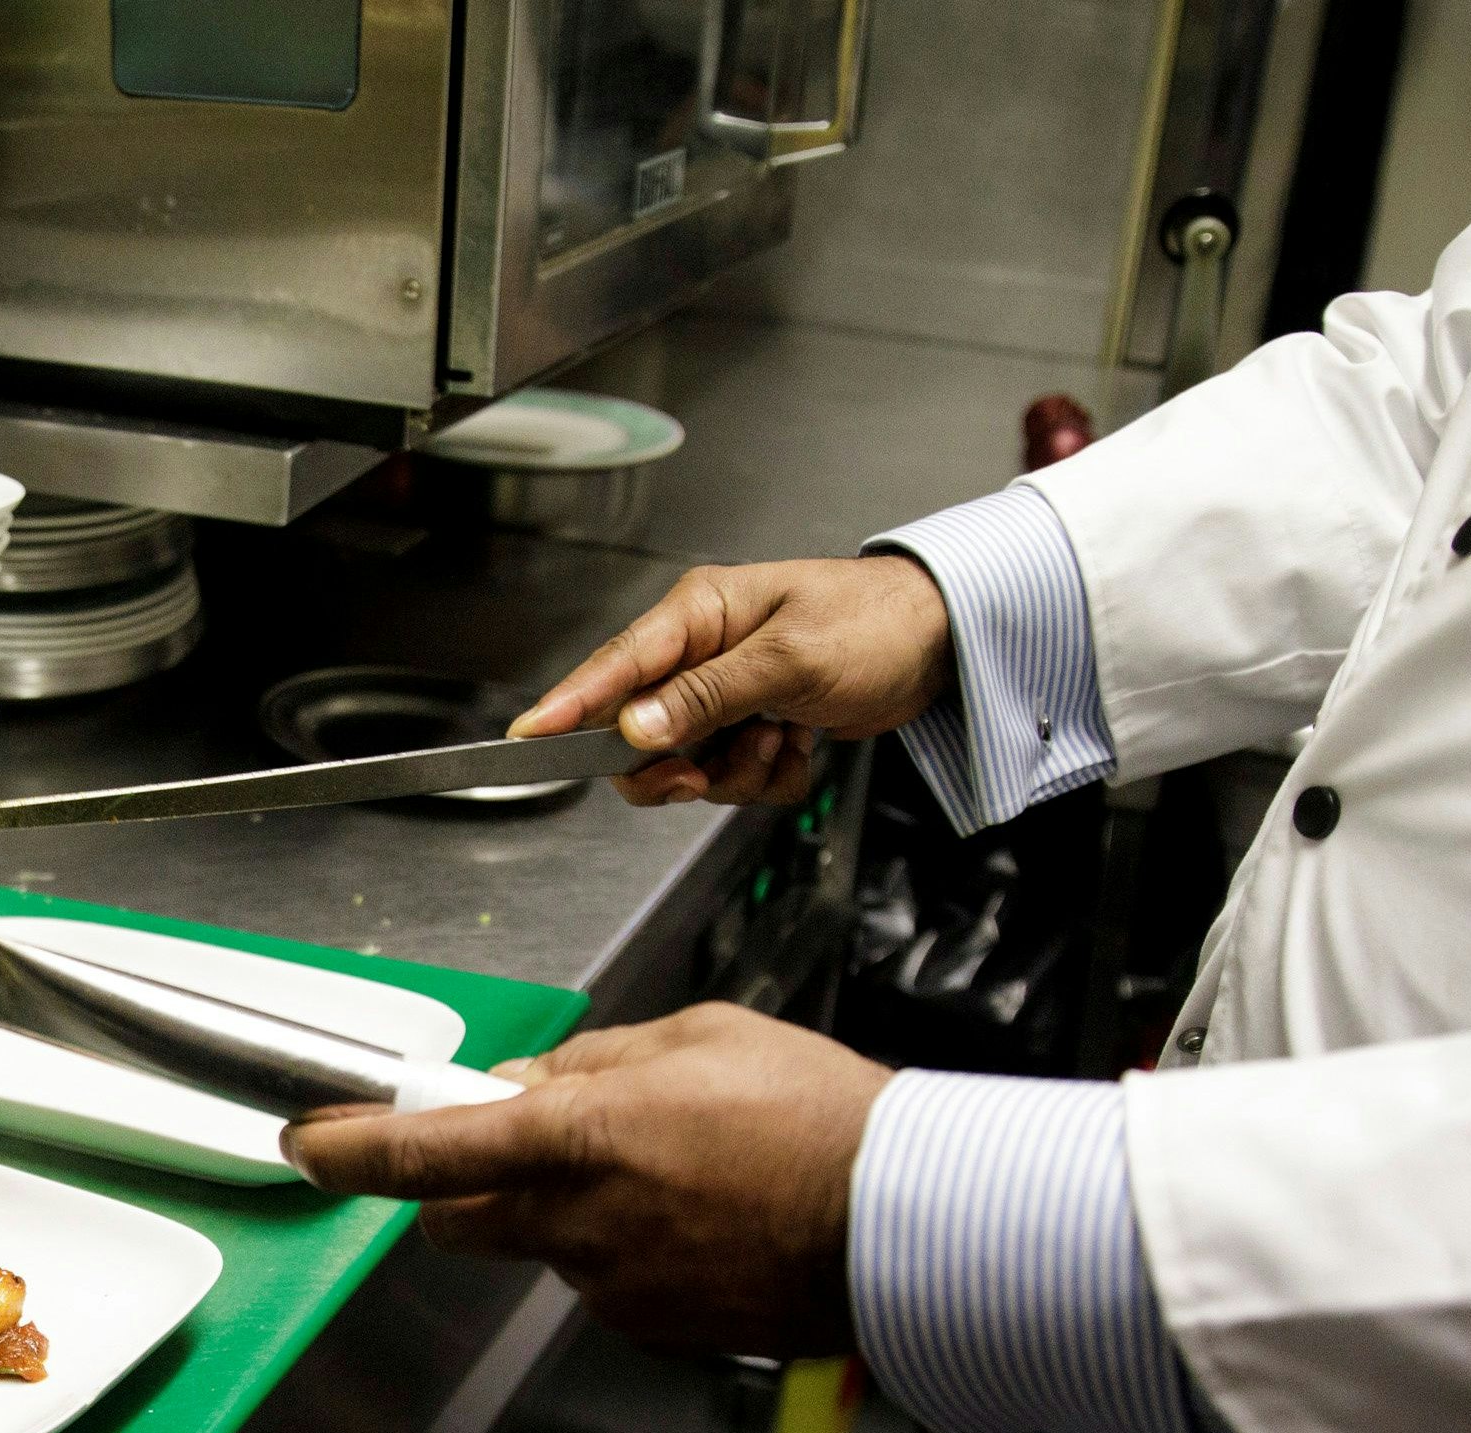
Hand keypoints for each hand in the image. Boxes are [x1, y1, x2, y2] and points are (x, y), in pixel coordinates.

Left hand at [280, 1005, 893, 1359]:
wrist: (905, 1223)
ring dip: (575, 1214)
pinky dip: (633, 1251)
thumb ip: (592, 1061)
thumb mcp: (696, 1037)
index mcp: (575, 1139)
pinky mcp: (654, 1329)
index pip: (425, 1153)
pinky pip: (609, 1282)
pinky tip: (706, 1220)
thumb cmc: (816, 1116)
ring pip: (546, 1248)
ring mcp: (613, 1287)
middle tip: (537, 1145)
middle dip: (471, 1187)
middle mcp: (577, 1224)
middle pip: (463, 1219)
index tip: (310, 1143)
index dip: (351, 1150)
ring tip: (678, 1174)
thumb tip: (528, 1082)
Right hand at [517, 556, 954, 807]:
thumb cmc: (875, 623)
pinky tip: (800, 747)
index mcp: (699, 616)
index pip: (615, 666)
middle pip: (640, 733)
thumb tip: (636, 728)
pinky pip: (734, 778)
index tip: (526, 738)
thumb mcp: (789, 659)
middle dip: (677, 764)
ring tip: (782, 742)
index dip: (568, 705)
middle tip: (704, 773)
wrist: (945, 644)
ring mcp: (729, 695)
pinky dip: (768, 778)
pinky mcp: (756, 726)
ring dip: (735, 772)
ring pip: (688, 765)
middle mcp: (703, 655)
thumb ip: (707, 696)